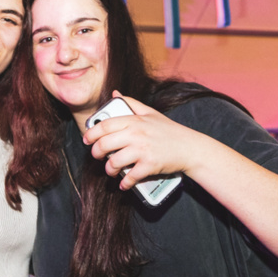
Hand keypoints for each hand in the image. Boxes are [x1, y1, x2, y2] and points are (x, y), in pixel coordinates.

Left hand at [83, 91, 210, 189]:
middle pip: (105, 145)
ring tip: (111, 170)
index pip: (104, 125)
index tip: (87, 139)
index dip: (91, 133)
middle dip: (96, 153)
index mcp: (134, 120)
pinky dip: (125, 183)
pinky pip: (130, 177)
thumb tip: (114, 93)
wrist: (190, 147)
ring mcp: (142, 150)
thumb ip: (130, 102)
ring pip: (114, 163)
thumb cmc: (169, 130)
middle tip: (97, 156)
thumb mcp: (150, 112)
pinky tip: (124, 183)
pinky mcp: (149, 165)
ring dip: (109, 170)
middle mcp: (136, 134)